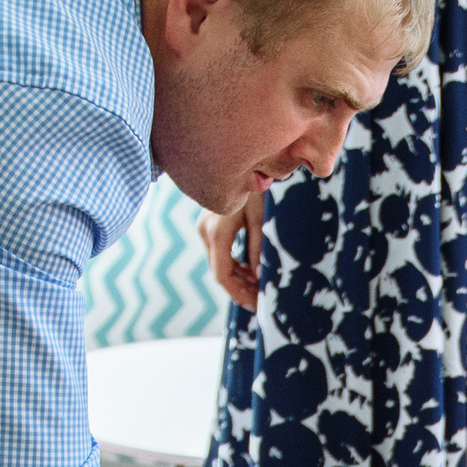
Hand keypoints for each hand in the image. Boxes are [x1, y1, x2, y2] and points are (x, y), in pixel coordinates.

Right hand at [198, 197, 263, 311]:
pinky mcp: (209, 225)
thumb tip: (258, 277)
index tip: (255, 304)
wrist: (241, 161)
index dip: (238, 293)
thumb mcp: (261, 219)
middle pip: (220, 271)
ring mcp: (205, 228)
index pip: (222, 274)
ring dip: (239, 277)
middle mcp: (206, 231)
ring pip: (219, 263)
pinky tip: (251, 271)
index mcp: (217, 232)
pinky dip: (235, 264)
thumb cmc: (255, 186)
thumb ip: (257, 249)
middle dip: (241, 288)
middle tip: (261, 299)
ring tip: (259, 287)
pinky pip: (220, 252)